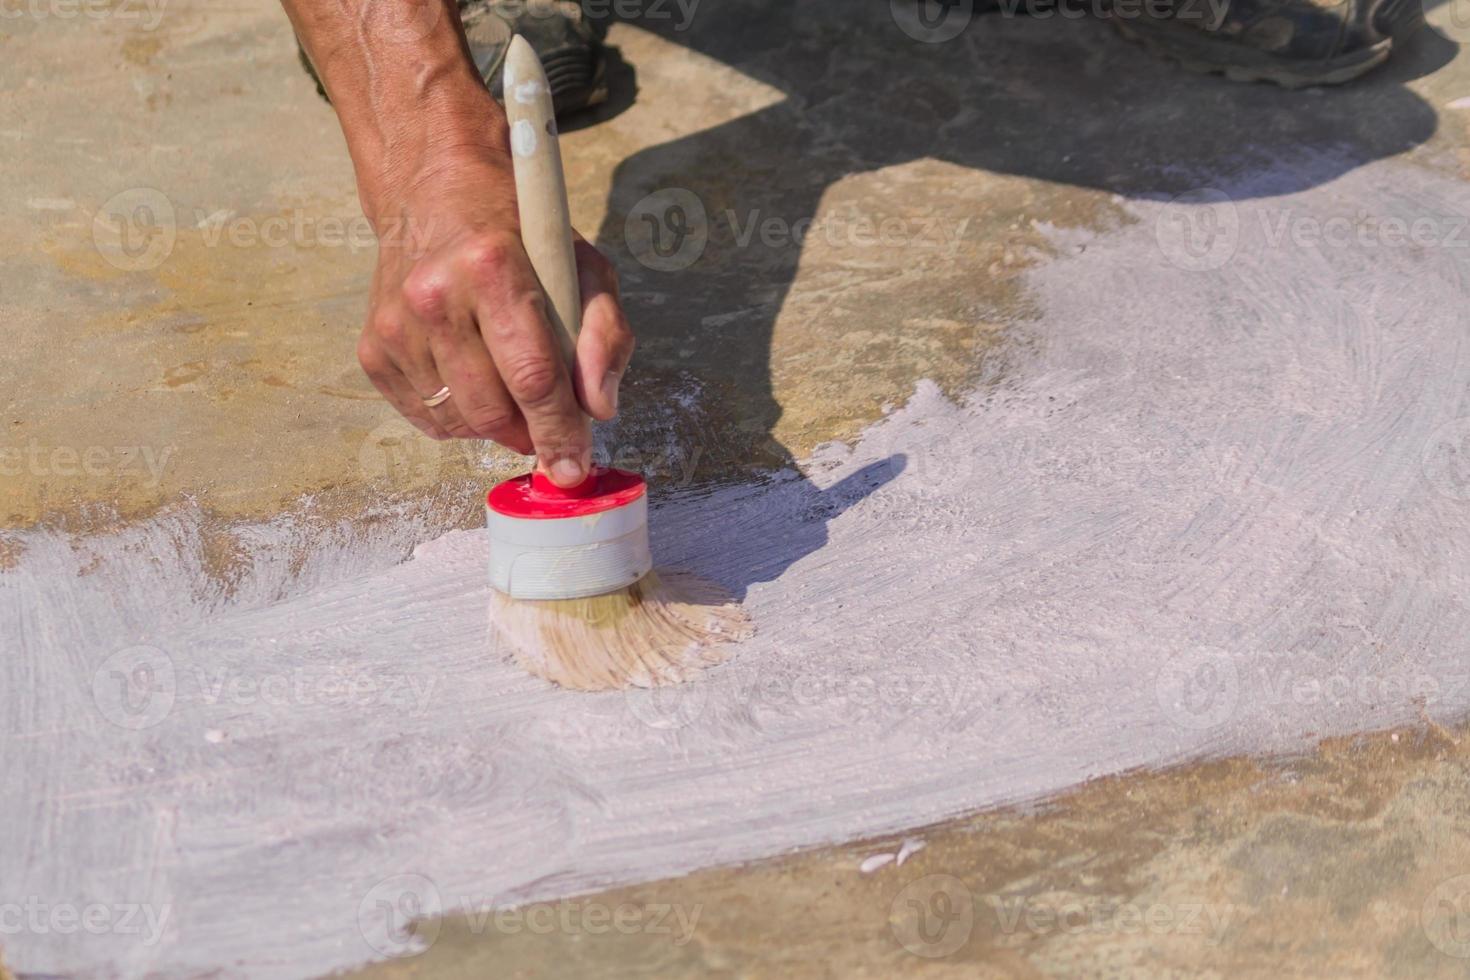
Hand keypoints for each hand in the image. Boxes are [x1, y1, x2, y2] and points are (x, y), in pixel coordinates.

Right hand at [358, 146, 632, 485]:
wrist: (433, 195)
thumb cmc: (521, 236)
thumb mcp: (584, 266)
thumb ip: (605, 335)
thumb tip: (598, 410)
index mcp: (491, 267)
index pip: (532, 376)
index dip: (558, 432)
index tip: (574, 469)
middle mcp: (432, 295)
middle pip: (491, 410)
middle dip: (530, 436)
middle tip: (551, 432)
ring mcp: (393, 325)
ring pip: (457, 421)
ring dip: (496, 426)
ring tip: (512, 391)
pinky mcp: (371, 348)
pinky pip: (425, 416)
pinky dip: (460, 418)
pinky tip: (475, 381)